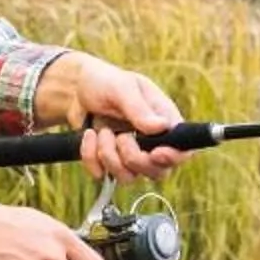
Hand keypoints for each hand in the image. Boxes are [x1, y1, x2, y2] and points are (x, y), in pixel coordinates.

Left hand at [38, 51, 187, 182]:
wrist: (76, 89)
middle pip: (157, 172)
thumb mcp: (123, 88)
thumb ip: (140, 109)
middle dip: (134, 158)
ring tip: (102, 131)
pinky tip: (89, 135)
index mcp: (164, 122)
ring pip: (128, 177)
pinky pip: (103, 175)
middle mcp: (151, 143)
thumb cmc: (106, 82)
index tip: (155, 153)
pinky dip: (91, 157)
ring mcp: (130, 155)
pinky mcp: (108, 163)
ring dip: (109, 155)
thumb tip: (162, 127)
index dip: (174, 158)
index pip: (183, 150)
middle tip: (121, 136)